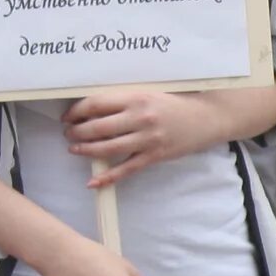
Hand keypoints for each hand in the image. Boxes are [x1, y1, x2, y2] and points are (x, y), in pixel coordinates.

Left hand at [62, 89, 223, 188]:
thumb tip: (91, 110)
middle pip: (96, 127)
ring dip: (85, 150)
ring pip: (107, 148)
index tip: (68, 117)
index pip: (95, 104)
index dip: (76, 112)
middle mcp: (140, 118)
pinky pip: (126, 169)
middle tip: (69, 134)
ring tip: (75, 149)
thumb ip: (123, 101)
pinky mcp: (155, 156)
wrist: (208, 118)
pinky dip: (108, 177)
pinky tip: (93, 182)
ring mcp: (148, 139)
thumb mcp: (149, 94)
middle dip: (76, 132)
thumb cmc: (176, 104)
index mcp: (136, 98)